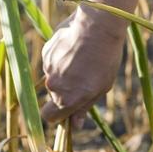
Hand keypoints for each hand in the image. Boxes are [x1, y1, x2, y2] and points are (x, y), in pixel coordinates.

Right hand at [41, 7, 125, 124]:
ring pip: (54, 76)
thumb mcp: (102, 87)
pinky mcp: (46, 52)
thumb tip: (75, 124)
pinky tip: (76, 47)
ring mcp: (48, 68)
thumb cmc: (106, 59)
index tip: (66, 110)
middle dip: (65, 90)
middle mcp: (54, 86)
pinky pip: (52, 61)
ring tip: (83, 58)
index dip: (57, 115)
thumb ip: (84, 107)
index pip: (50, 116)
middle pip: (54, 95)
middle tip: (84, 77)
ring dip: (65, 72)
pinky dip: (61, 57)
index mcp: (68, 99)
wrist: (98, 26)